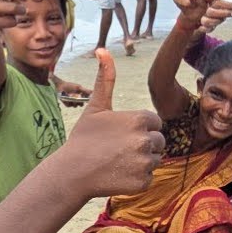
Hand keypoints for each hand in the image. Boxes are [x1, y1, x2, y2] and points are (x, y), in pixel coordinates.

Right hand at [56, 49, 164, 196]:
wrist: (72, 173)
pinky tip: (119, 174)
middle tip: (119, 149)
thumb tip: (103, 50)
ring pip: (155, 159)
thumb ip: (105, 79)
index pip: (155, 123)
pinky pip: (149, 177)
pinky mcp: (143, 182)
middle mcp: (146, 139)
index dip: (140, 128)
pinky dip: (137, 178)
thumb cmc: (84, 138)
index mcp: (139, 119)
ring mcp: (145, 162)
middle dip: (144, 144)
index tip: (122, 134)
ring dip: (142, 161)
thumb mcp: (95, 107)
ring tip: (118, 161)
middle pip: (159, 141)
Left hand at [56, 80, 91, 106]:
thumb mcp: (78, 87)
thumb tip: (92, 92)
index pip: (85, 101)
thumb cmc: (70, 86)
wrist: (61, 86)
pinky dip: (68, 102)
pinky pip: (69, 105)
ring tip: (71, 97)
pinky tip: (66, 98)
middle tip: (78, 99)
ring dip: (74, 102)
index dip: (86, 101)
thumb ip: (85, 90)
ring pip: (75, 106)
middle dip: (80, 102)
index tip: (85, 99)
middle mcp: (77, 101)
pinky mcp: (67, 104)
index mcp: (81, 97)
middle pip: (81, 105)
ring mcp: (72, 103)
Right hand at [196, 0, 231, 36]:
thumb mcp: (229, 11)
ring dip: (216, 21)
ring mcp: (201, 19)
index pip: (220, 3)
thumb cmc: (218, 15)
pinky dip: (208, 29)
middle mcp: (206, 10)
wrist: (201, 23)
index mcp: (212, 3)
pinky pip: (203, 29)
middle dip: (224, 12)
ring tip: (224, 20)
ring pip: (206, 21)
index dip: (229, 5)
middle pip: (212, 11)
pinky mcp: (199, 27)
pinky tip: (213, 28)